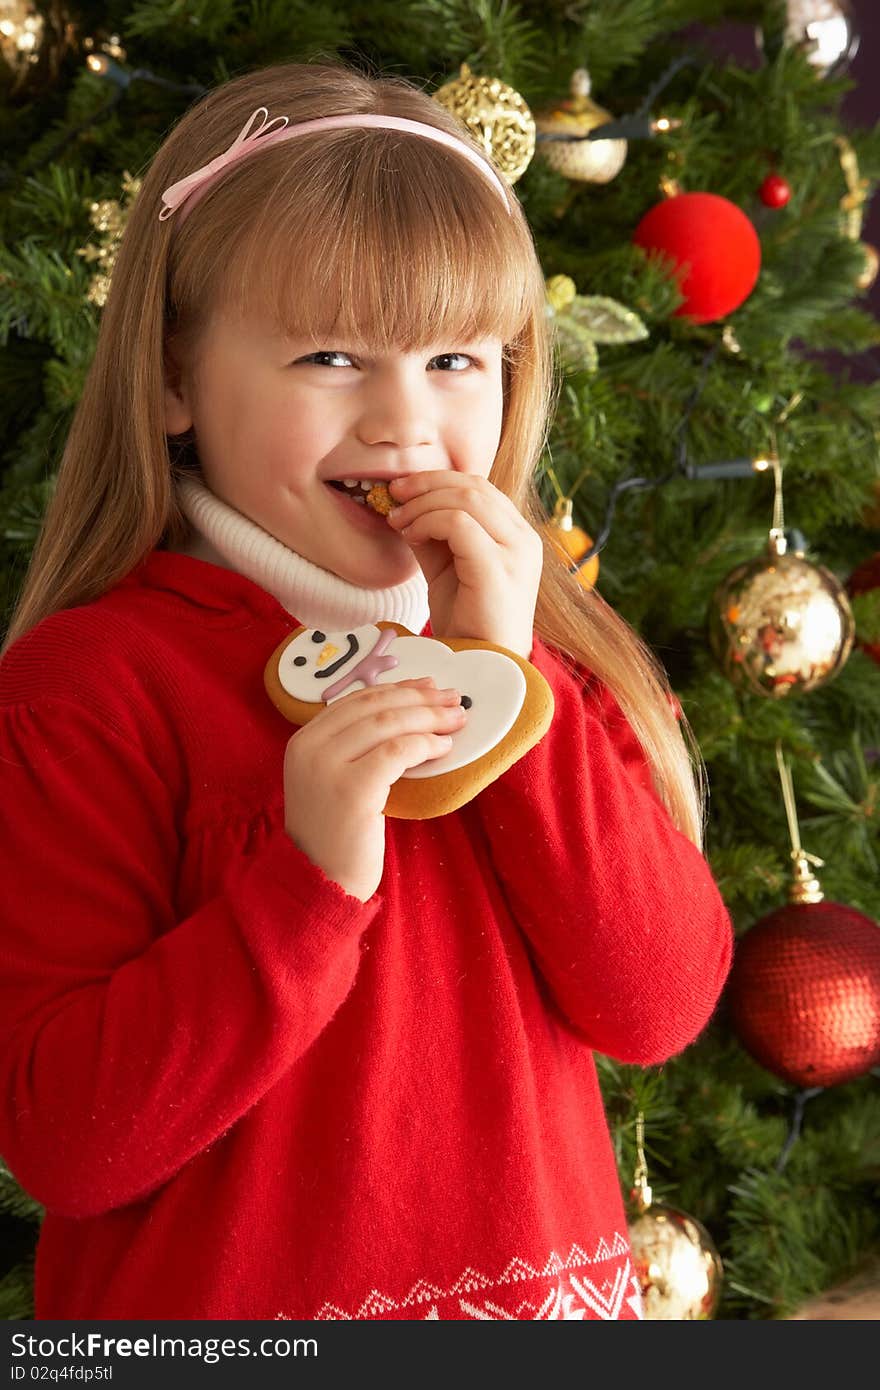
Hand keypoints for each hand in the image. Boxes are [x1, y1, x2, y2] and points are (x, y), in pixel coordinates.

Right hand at [283, 677, 466, 901]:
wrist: (321, 882)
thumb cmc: (337, 835)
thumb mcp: (333, 780)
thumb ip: (353, 749)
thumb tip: (406, 712)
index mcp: (303, 741)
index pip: (356, 700)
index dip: (398, 689)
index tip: (428, 686)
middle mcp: (309, 748)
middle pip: (374, 706)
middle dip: (419, 698)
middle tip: (453, 698)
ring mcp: (326, 767)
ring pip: (388, 723)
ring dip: (429, 717)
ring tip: (457, 719)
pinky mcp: (351, 789)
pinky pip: (397, 752)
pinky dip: (425, 744)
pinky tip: (443, 748)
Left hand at [386, 471, 542, 657]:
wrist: (482, 668)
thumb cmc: (467, 623)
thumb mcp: (446, 568)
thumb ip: (434, 534)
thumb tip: (404, 504)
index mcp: (517, 537)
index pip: (479, 487)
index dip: (438, 480)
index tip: (401, 489)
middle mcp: (524, 540)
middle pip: (474, 486)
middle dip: (427, 484)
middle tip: (393, 495)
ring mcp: (516, 553)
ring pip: (466, 498)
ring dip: (423, 503)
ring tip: (398, 520)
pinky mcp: (498, 568)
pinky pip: (459, 524)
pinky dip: (428, 521)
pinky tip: (411, 536)